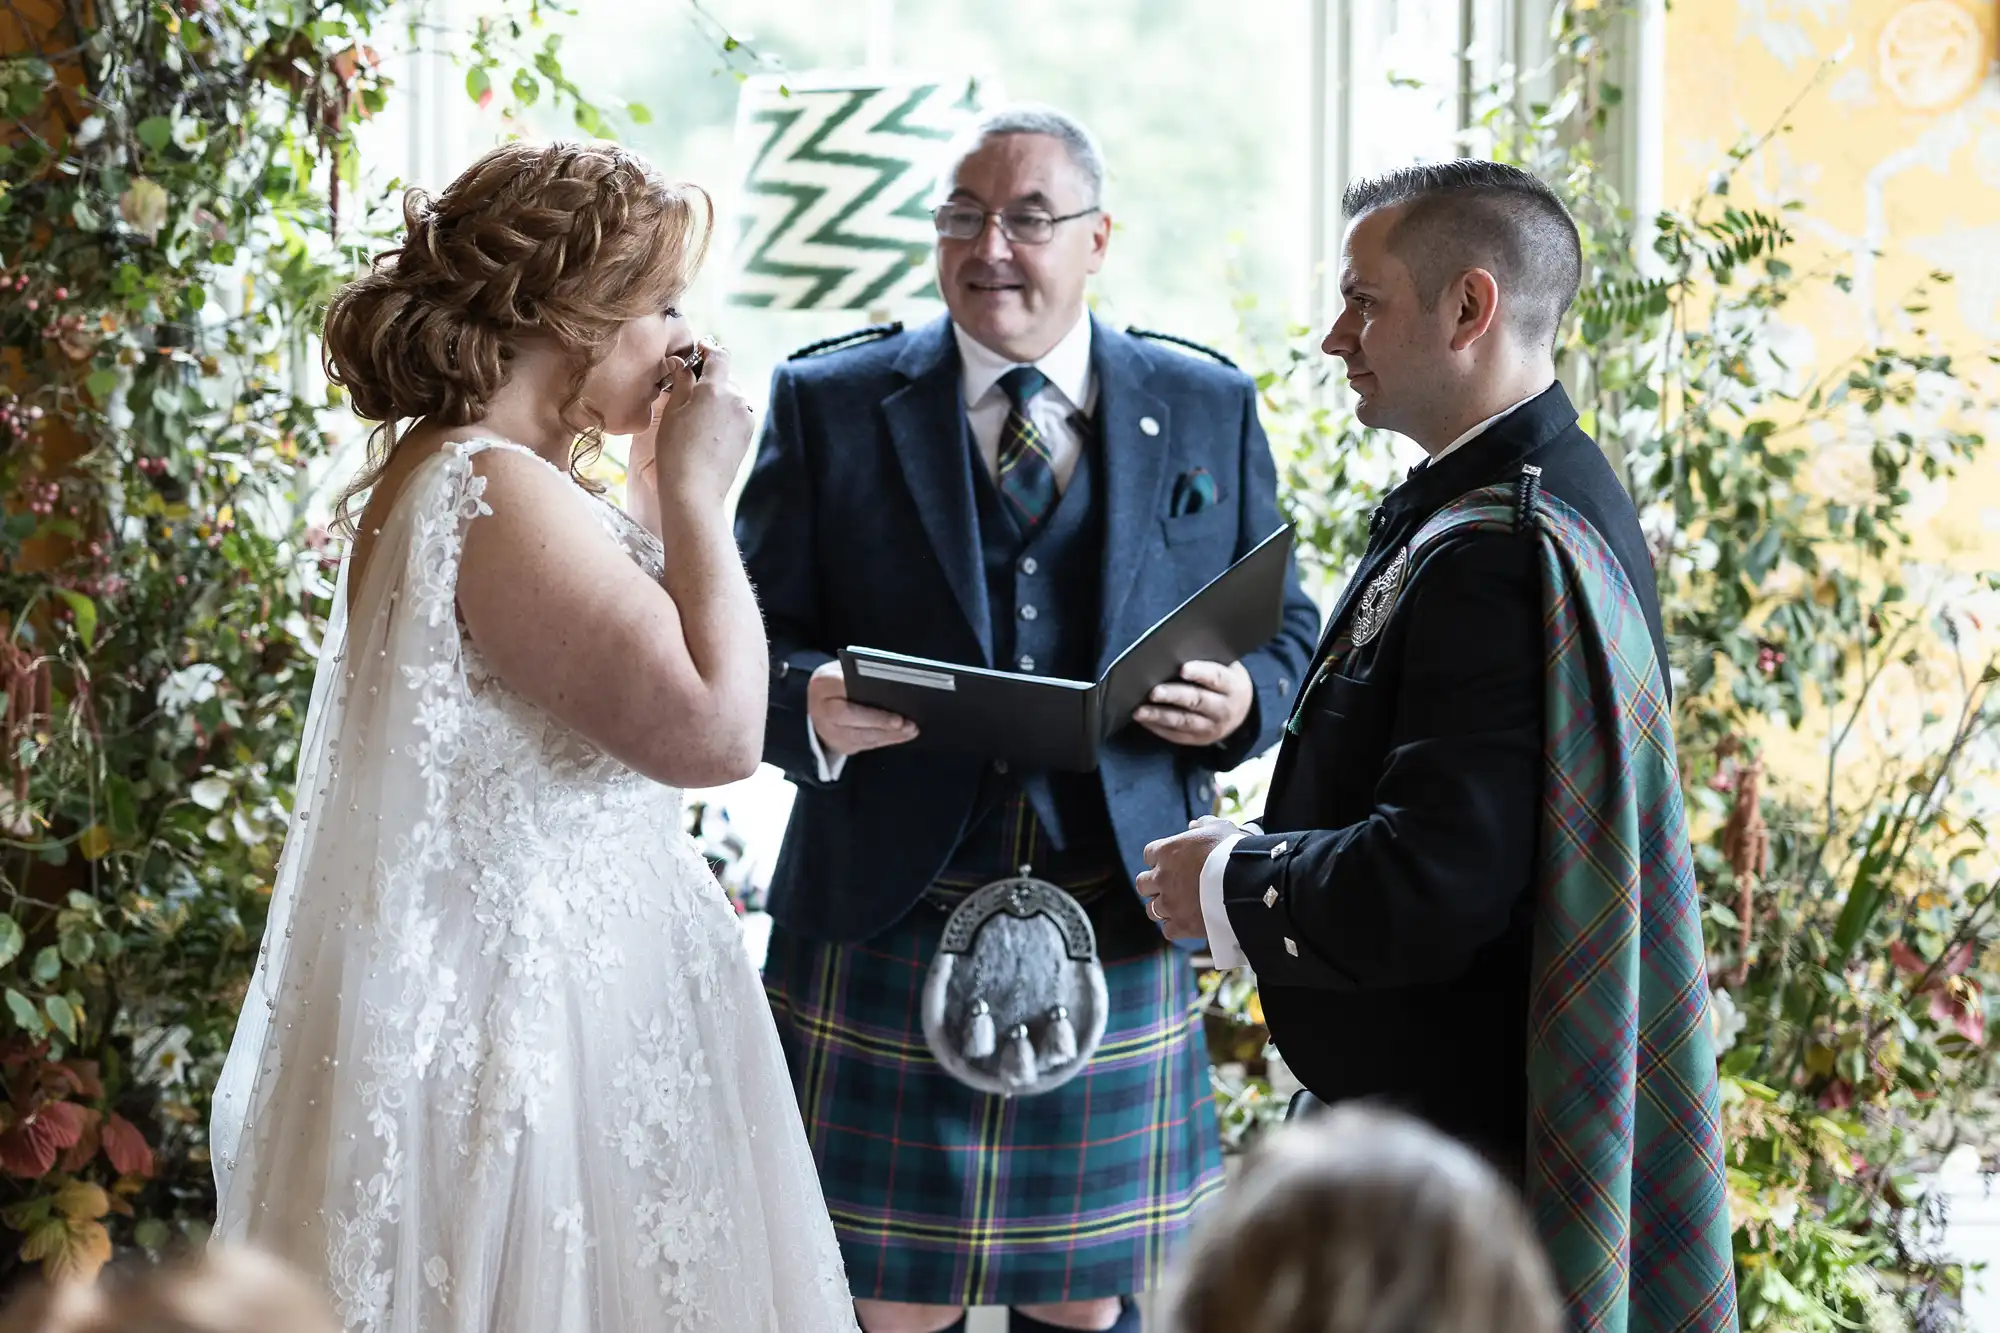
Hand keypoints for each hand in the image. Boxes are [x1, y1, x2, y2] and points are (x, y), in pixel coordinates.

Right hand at [650, 339, 755, 508]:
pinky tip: (707, 430)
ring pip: (731, 397)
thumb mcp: (672, 412)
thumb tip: (681, 362)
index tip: (697, 351)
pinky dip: (724, 415)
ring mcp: (746, 417)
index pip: (719, 355)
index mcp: (716, 388)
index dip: (707, 350)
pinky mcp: (748, 434)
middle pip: (725, 378)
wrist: (695, 490)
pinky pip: (736, 414)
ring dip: (717, 398)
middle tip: (687, 388)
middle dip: (708, 379)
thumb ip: (682, 382)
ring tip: (695, 415)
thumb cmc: (675, 450)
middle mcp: (737, 399)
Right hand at [806, 660, 917, 757]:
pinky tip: (904, 734)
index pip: (840, 686)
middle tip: (903, 721)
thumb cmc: (840, 683)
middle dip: (879, 720)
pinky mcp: (840, 746)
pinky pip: (866, 745)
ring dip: (888, 734)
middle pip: (849, 717)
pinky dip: (887, 739)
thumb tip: (894, 677)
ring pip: (860, 736)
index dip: (861, 690)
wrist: (820, 705)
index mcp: (822, 684)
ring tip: (911, 728)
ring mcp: (829, 732)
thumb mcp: (845, 670)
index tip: (888, 695)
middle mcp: (821, 710)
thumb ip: (861, 673)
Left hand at [1132, 660, 1253, 746]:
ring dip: (1160, 716)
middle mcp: (1224, 709)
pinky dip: (1158, 727)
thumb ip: (1208, 660)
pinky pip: (1176, 735)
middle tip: (1153, 691)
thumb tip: (1176, 649)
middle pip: (1197, 701)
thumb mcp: (1227, 668)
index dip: (1200, 673)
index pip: (1216, 678)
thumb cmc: (1225, 681)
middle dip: (1174, 696)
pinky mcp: (1198, 739)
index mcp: (1232, 686)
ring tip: (1139, 711)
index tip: (1182, 668)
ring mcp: (1211, 727)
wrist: (1241, 711)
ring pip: (1184, 721)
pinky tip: (1143, 719)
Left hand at [1136, 816, 1239, 938]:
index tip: (1171, 863)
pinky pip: (1168, 930)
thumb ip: (1203, 824)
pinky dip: (1176, 927)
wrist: (1247, 882)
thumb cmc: (1233, 851)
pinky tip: (1188, 922)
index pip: (1149, 855)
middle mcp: (1162, 877)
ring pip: (1152, 909)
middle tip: (1171, 886)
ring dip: (1163, 908)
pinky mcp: (1181, 925)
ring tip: (1179, 907)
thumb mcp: (1220, 828)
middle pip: (1143, 884)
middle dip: (1155, 886)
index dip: (1160, 859)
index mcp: (1167, 851)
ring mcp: (1169, 903)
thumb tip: (1194, 824)